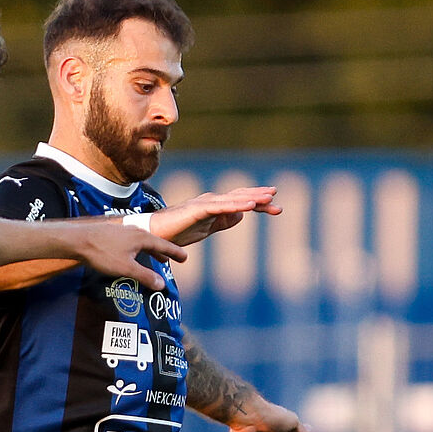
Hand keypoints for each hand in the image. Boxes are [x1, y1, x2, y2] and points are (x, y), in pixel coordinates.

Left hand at [73, 221, 186, 292]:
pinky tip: (133, 255)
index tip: (185, 258)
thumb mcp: (126, 268)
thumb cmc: (102, 253)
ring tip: (157, 259)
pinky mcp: (113, 234)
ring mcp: (124, 231)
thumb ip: (145, 276)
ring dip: (152, 250)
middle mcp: (135, 231)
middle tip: (174, 258)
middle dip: (165, 251)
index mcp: (142, 237)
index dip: (175, 252)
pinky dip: (139, 249)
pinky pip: (133, 242)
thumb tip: (162, 285)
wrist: (78, 239)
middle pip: (155, 242)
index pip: (164, 245)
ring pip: (143, 242)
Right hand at [150, 187, 281, 246]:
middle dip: (259, 198)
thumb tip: (240, 216)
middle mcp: (212, 201)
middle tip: (277, 197)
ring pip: (233, 200)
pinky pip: (220, 207)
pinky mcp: (198, 210)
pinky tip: (248, 206)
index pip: (241, 203)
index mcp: (215, 207)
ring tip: (269, 197)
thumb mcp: (207, 229)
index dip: (258, 204)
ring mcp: (205, 204)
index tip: (276, 208)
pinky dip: (235, 205)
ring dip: (251, 198)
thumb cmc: (178, 231)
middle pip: (240, 198)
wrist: (155, 234)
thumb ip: (224, 221)